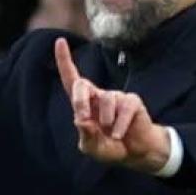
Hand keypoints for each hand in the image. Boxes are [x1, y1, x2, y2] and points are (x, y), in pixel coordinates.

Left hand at [55, 38, 169, 174]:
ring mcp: (116, 97)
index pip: (71, 79)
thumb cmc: (110, 146)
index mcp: (84, 104)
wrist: (136, 153)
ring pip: (106, 99)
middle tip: (83, 117)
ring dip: (106, 121)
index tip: (60, 41)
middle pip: (82, 85)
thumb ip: (86, 136)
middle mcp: (98, 96)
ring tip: (111, 135)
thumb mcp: (92, 147)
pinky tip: (119, 134)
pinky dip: (120, 125)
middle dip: (80, 100)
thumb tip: (80, 120)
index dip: (64, 60)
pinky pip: (124, 109)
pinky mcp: (132, 102)